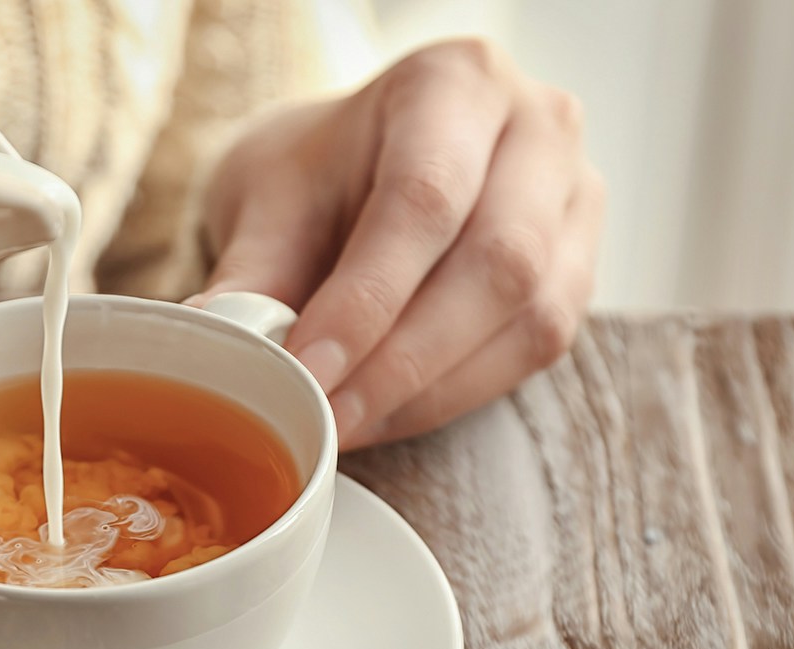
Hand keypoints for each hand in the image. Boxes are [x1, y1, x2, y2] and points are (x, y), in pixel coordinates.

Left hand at [194, 38, 604, 447]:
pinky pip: (534, 350)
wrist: (361, 170)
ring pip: (530, 315)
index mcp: (455, 82)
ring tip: (348, 422)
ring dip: (430, 388)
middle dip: (402, 359)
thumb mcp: (269, 200)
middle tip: (326, 415)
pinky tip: (388, 412)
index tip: (307, 368)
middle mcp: (538, 128)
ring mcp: (574, 200)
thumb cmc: (319, 174)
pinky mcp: (578, 271)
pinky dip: (454, 394)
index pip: (425, 198)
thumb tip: (215, 337)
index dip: (367, 298)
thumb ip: (252, 270)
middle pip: (498, 260)